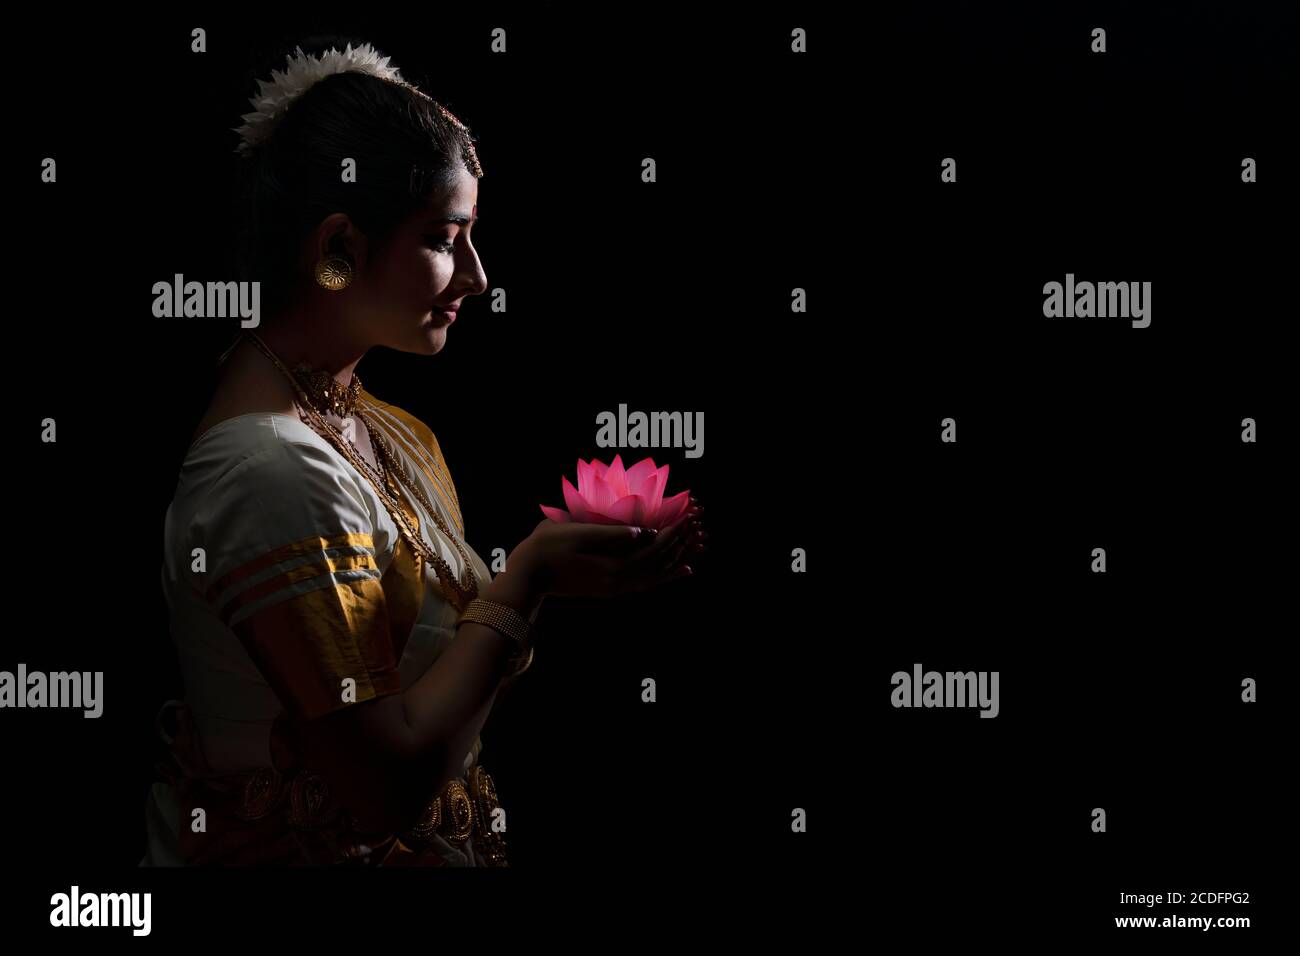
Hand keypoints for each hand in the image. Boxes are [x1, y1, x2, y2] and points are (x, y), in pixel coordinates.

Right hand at [509, 501, 704, 599]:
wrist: (528, 575)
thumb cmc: (549, 547)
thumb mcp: (580, 534)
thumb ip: (614, 534)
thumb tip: (646, 532)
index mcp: (614, 568)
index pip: (654, 548)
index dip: (673, 531)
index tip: (687, 514)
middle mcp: (619, 583)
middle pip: (660, 563)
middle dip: (680, 543)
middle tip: (696, 523)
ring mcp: (615, 589)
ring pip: (657, 576)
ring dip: (677, 559)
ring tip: (696, 546)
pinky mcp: (610, 589)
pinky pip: (647, 583)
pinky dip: (666, 576)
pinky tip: (679, 570)